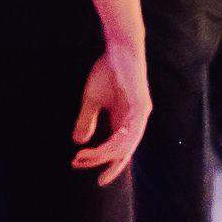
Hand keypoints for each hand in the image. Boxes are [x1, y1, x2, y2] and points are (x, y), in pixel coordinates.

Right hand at [74, 38, 150, 183]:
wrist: (118, 49)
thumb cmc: (107, 72)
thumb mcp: (91, 100)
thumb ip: (87, 120)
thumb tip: (79, 141)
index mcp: (125, 121)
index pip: (119, 150)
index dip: (105, 162)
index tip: (89, 172)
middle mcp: (136, 122)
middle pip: (122, 152)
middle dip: (102, 163)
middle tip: (81, 166)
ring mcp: (140, 115)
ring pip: (125, 145)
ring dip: (104, 153)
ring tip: (84, 156)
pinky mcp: (142, 106)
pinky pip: (130, 131)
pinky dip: (117, 141)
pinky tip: (104, 148)